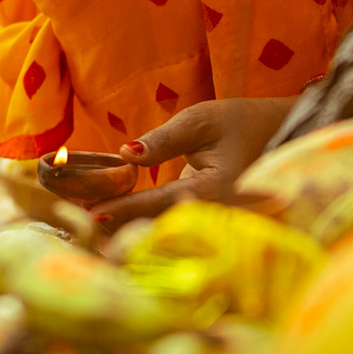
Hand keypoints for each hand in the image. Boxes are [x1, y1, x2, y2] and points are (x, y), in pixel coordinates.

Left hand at [93, 96, 296, 230]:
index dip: (127, 209)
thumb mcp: (201, 121)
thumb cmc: (239, 123)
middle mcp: (215, 214)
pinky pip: (167, 228)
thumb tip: (126, 154)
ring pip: (162, 233)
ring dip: (124, 232)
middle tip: (76, 230)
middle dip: (118, 229)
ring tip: (82, 233)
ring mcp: (210, 222)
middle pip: (160, 227)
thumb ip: (164, 140)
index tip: (93, 214)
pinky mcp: (201, 220)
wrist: (276, 134)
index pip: (163, 201)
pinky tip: (105, 228)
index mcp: (218, 189)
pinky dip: (137, 227)